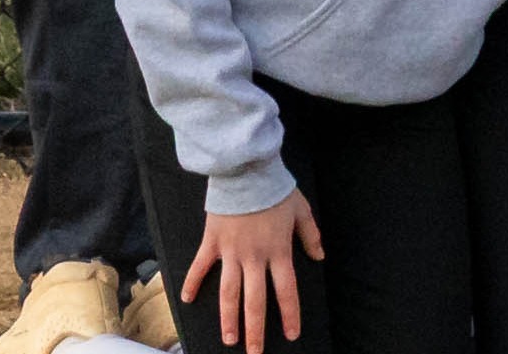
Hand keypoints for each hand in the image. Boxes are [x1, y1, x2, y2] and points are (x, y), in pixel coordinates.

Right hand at [186, 191, 321, 350]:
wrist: (247, 171)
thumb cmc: (276, 190)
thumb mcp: (302, 211)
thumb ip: (310, 236)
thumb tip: (319, 257)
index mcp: (278, 252)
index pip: (286, 291)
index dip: (289, 314)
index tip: (291, 334)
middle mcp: (255, 258)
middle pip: (255, 301)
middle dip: (256, 329)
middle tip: (254, 352)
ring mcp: (231, 252)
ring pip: (229, 293)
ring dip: (228, 318)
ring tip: (229, 339)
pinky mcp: (212, 242)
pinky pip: (200, 267)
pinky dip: (192, 283)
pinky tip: (187, 301)